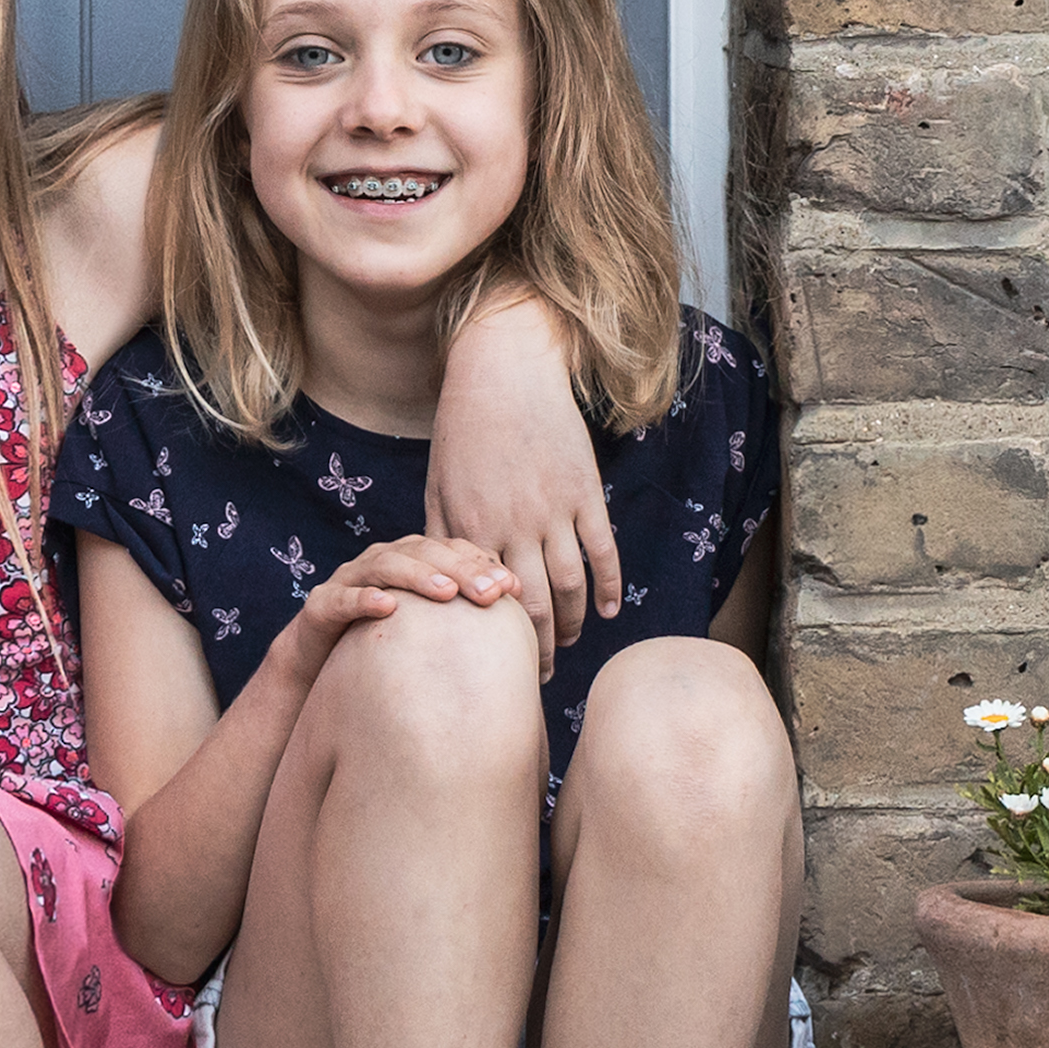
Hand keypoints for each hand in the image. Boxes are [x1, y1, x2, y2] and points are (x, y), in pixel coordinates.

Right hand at [269, 535, 519, 682]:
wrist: (317, 671)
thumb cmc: (383, 650)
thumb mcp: (428, 635)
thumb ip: (465, 626)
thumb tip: (528, 641)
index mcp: (411, 562)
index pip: (451, 551)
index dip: (482, 563)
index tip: (513, 588)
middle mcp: (381, 563)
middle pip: (425, 553)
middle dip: (460, 568)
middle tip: (490, 591)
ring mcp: (348, 580)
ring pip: (385, 564)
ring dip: (418, 575)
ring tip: (447, 592)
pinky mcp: (320, 605)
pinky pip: (341, 597)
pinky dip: (364, 598)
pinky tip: (388, 607)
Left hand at [429, 297, 618, 642]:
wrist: (505, 373)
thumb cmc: (464, 430)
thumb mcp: (439, 483)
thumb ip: (440, 535)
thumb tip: (439, 586)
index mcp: (473, 526)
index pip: (485, 601)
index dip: (494, 640)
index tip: (496, 667)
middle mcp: (516, 523)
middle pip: (532, 604)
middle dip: (536, 647)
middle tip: (538, 674)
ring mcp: (555, 508)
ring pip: (570, 584)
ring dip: (571, 622)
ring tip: (568, 644)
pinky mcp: (585, 491)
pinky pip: (603, 549)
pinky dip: (609, 584)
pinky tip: (608, 611)